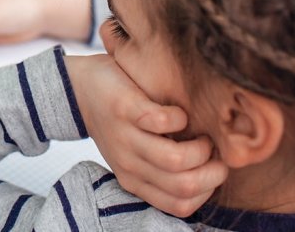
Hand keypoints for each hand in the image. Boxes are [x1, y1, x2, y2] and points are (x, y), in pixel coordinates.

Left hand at [66, 54, 227, 216]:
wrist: (80, 89)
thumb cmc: (120, 123)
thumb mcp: (137, 155)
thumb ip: (164, 169)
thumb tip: (212, 172)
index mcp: (135, 181)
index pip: (181, 206)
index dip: (208, 190)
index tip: (214, 169)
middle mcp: (130, 165)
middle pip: (184, 186)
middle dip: (213, 172)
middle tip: (214, 153)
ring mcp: (126, 138)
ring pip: (175, 160)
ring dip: (201, 148)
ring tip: (201, 135)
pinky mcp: (124, 109)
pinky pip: (161, 122)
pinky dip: (179, 118)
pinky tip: (178, 114)